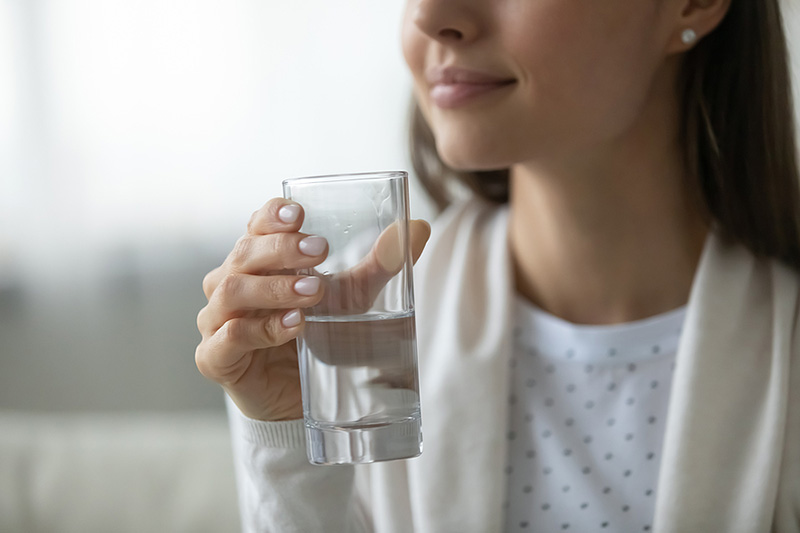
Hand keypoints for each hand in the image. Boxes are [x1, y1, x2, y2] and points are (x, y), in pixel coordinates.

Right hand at [195, 198, 429, 420]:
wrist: (301, 399)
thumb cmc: (320, 337)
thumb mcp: (354, 299)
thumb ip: (381, 265)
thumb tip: (421, 227)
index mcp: (257, 261)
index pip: (256, 226)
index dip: (272, 215)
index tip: (299, 213)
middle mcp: (230, 283)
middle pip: (244, 253)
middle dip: (282, 249)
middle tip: (321, 252)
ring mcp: (217, 320)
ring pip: (233, 290)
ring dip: (274, 288)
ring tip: (314, 293)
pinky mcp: (216, 357)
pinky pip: (229, 337)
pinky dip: (261, 329)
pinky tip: (294, 326)